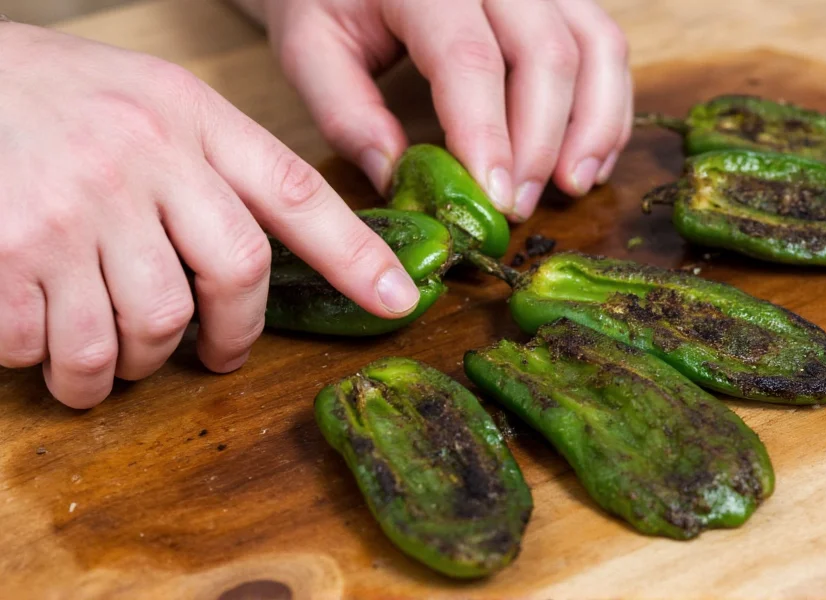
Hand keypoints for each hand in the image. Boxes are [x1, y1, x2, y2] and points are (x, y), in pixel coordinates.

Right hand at [0, 23, 419, 408]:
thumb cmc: (54, 96)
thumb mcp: (149, 102)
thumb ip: (212, 164)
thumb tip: (267, 254)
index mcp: (187, 117)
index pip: (293, 193)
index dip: (355, 255)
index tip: (399, 299)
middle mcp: (141, 158)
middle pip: (231, 279)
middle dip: (230, 337)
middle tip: (216, 356)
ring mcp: (74, 206)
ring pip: (148, 331)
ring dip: (132, 366)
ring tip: (113, 361)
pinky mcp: (6, 252)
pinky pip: (55, 346)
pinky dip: (54, 363)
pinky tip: (43, 340)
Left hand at [258, 0, 632, 220]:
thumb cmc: (328, 0)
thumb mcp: (311, 49)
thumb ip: (347, 114)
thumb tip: (399, 181)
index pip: (468, 58)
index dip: (488, 135)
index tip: (495, 199)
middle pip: (545, 53)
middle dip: (540, 143)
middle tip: (520, 207)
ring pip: (594, 45)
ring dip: (592, 126)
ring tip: (572, 187)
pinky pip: (604, 44)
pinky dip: (608, 106)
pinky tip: (588, 158)